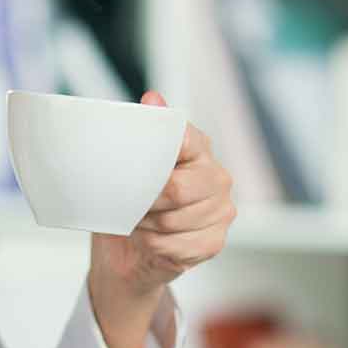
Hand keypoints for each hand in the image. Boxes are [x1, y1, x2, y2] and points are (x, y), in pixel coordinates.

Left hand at [87, 92, 235, 347]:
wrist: (128, 250)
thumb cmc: (131, 200)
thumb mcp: (130, 163)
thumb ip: (143, 130)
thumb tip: (153, 98)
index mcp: (199, 148)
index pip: (183, 141)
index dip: (158, 153)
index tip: (137, 162)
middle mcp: (216, 177)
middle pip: (177, 189)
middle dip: (144, 200)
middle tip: (127, 202)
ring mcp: (220, 211)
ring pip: (173, 221)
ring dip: (144, 224)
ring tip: (135, 220)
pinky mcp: (213, 242)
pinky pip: (176, 246)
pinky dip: (153, 245)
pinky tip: (148, 239)